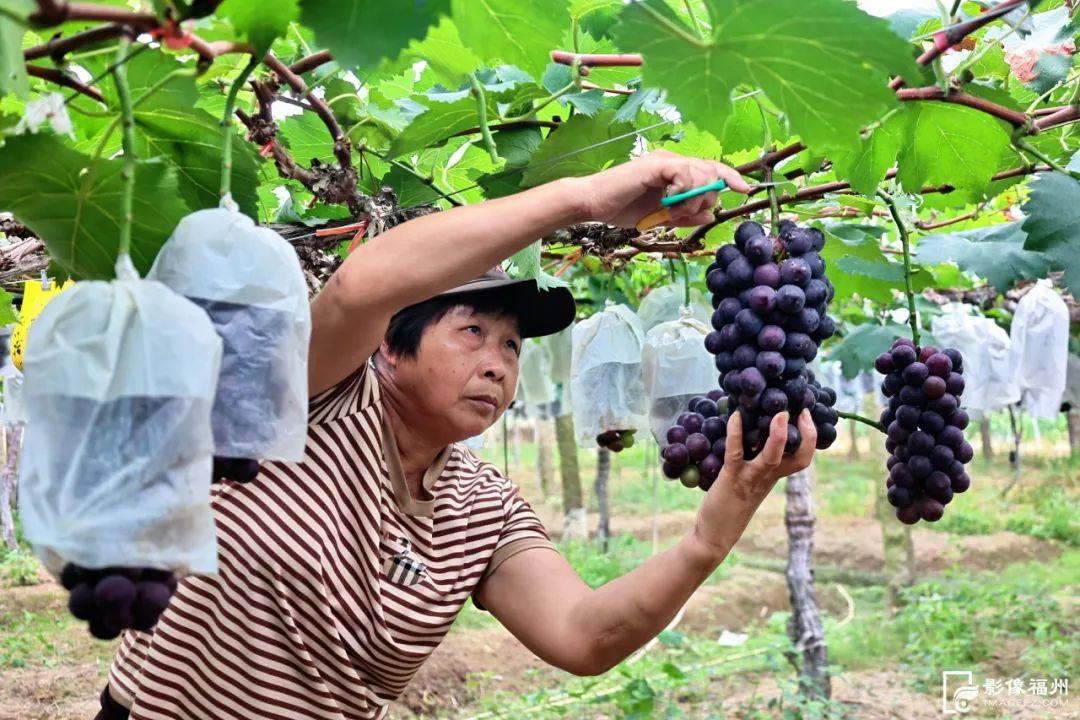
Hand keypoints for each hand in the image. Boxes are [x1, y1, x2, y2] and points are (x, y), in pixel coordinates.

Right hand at [577, 150, 749, 228]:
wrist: (594, 205)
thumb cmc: (622, 209)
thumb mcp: (662, 217)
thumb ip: (686, 215)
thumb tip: (710, 213)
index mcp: (676, 171)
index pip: (711, 169)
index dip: (730, 177)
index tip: (745, 190)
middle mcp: (673, 161)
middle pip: (711, 171)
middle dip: (707, 197)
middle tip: (685, 215)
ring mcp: (664, 161)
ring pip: (701, 173)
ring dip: (693, 199)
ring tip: (671, 212)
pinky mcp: (656, 164)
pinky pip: (684, 172)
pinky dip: (682, 190)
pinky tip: (667, 202)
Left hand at [692, 410, 817, 557]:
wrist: (715, 534)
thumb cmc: (731, 505)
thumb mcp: (751, 481)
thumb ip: (756, 461)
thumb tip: (753, 430)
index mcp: (774, 476)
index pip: (803, 458)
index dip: (810, 437)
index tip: (806, 414)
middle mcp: (768, 477)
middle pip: (799, 458)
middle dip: (806, 434)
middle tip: (802, 410)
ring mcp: (750, 478)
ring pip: (771, 457)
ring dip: (777, 436)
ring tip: (779, 413)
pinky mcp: (731, 478)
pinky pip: (736, 453)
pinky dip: (736, 433)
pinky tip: (735, 416)